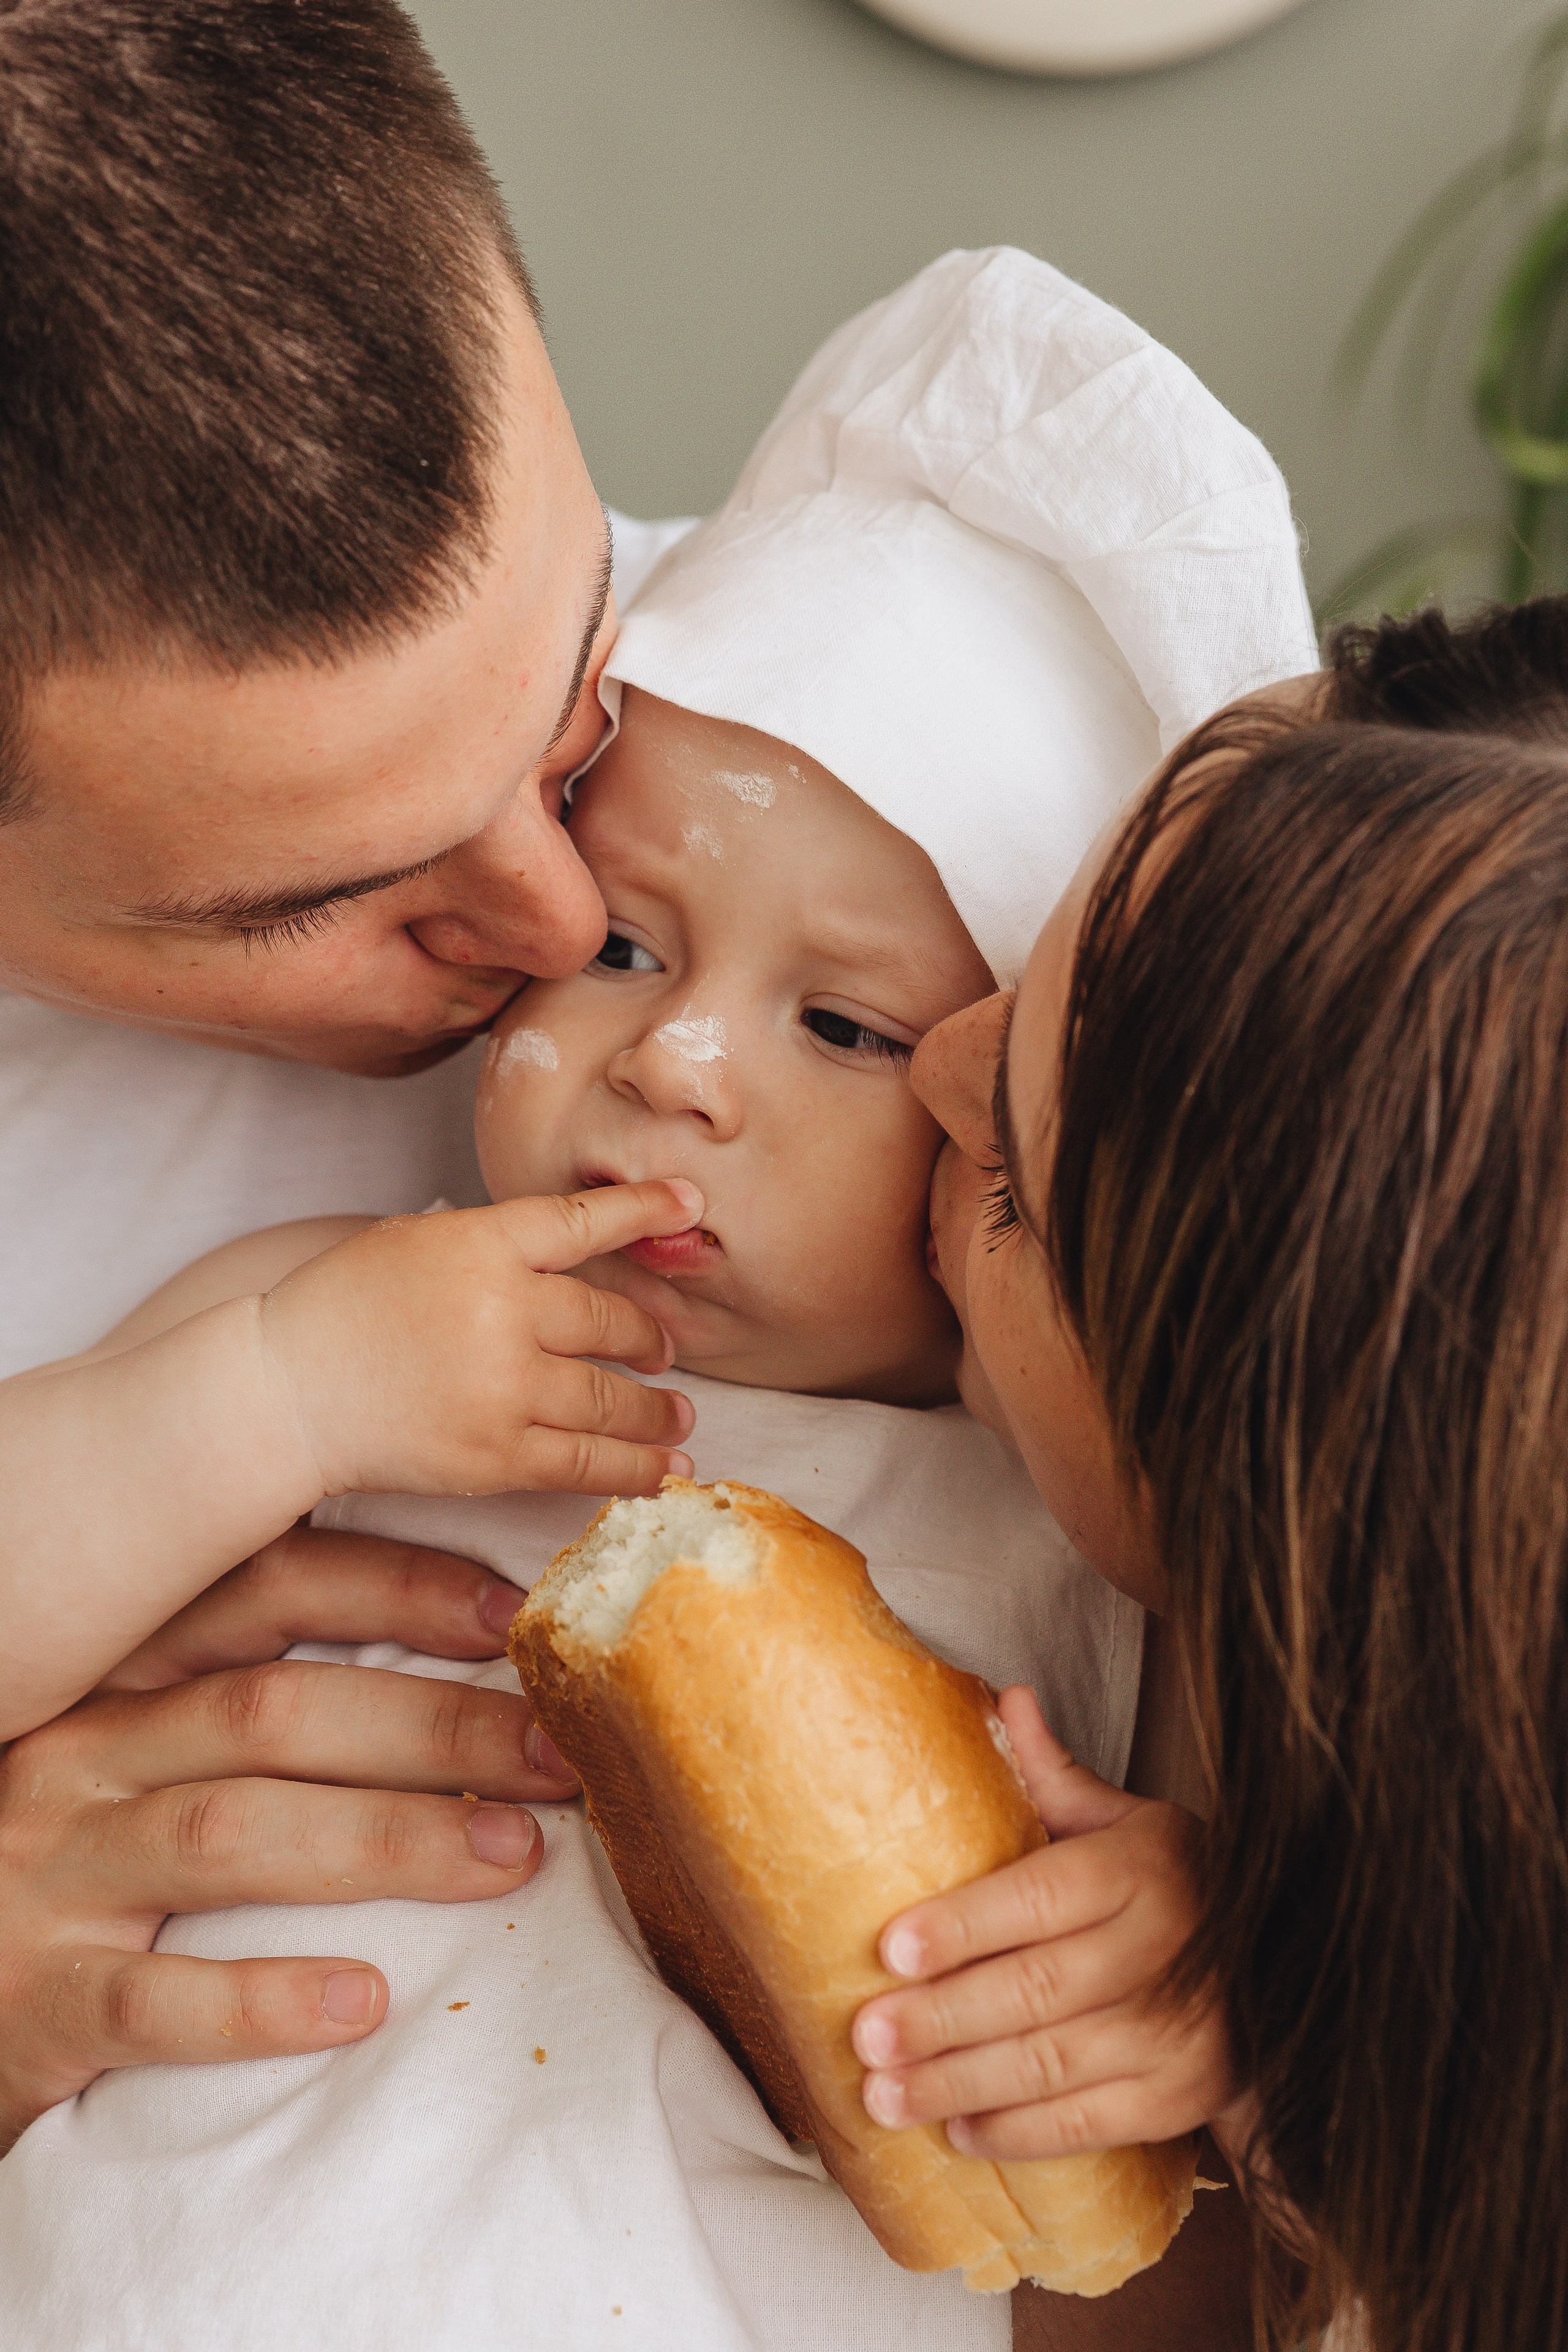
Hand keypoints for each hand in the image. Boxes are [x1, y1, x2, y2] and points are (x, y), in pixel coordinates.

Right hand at [0, 1525, 573, 2153]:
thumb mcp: (146, 1755)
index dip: (391, 1590)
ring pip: (230, 1835)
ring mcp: (51, 1874)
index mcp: (120, 1681)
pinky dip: (262, 1997)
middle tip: (553, 1755)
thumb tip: (463, 1689)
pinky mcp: (39, 1998)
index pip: (262, 1593)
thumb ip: (259, 1710)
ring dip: (384, 1841)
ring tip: (507, 1856)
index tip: (510, 1617)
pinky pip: (153, 1997)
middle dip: (429, 1725)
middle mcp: (81, 1755)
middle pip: (271, 1713)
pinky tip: (363, 1998)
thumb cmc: (76, 1860)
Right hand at [259, 1180, 703, 1499]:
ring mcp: (505, 1387)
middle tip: (666, 1349)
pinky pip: (585, 1463)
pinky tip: (665, 1473)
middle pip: (609, 1322)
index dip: (643, 1210)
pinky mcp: (496, 1455)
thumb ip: (496, 1245)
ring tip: (681, 1418)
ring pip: (610, 1399)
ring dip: (657, 1412)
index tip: (690, 1204)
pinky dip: (635, 1469)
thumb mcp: (418, 1241)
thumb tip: (574, 1252)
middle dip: (649, 1338)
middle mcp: (505, 1311)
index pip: (582, 1222)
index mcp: (483, 1244)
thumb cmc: (345, 1306)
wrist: (285, 1390)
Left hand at [851, 1685, 1237, 2160]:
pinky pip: (1086, 2124)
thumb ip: (1055, 1774)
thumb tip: (1004, 1699)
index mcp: (1139, 1868)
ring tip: (885, 2094)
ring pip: (1050, 2065)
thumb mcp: (1127, 1820)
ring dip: (959, 2084)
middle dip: (941, 2018)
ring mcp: (1175, 2032)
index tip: (892, 1948)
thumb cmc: (1175, 1886)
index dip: (965, 1925)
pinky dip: (1016, 2132)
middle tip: (866, 2036)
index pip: (1040, 1896)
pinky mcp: (1180, 2098)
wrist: (1281, 1967)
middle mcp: (1160, 1949)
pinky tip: (957, 2131)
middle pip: (1035, 1990)